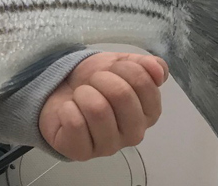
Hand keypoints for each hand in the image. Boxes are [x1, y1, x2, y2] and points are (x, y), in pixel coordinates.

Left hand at [39, 52, 167, 160]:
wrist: (59, 89)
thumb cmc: (94, 81)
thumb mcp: (120, 64)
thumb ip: (144, 65)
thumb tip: (158, 71)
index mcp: (148, 113)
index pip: (144, 83)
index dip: (124, 68)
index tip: (112, 70)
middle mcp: (134, 134)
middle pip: (121, 94)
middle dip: (101, 78)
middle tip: (93, 82)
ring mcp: (109, 146)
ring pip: (97, 109)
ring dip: (83, 93)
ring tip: (80, 96)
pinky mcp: (81, 152)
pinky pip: (75, 124)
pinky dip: (67, 108)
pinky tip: (68, 110)